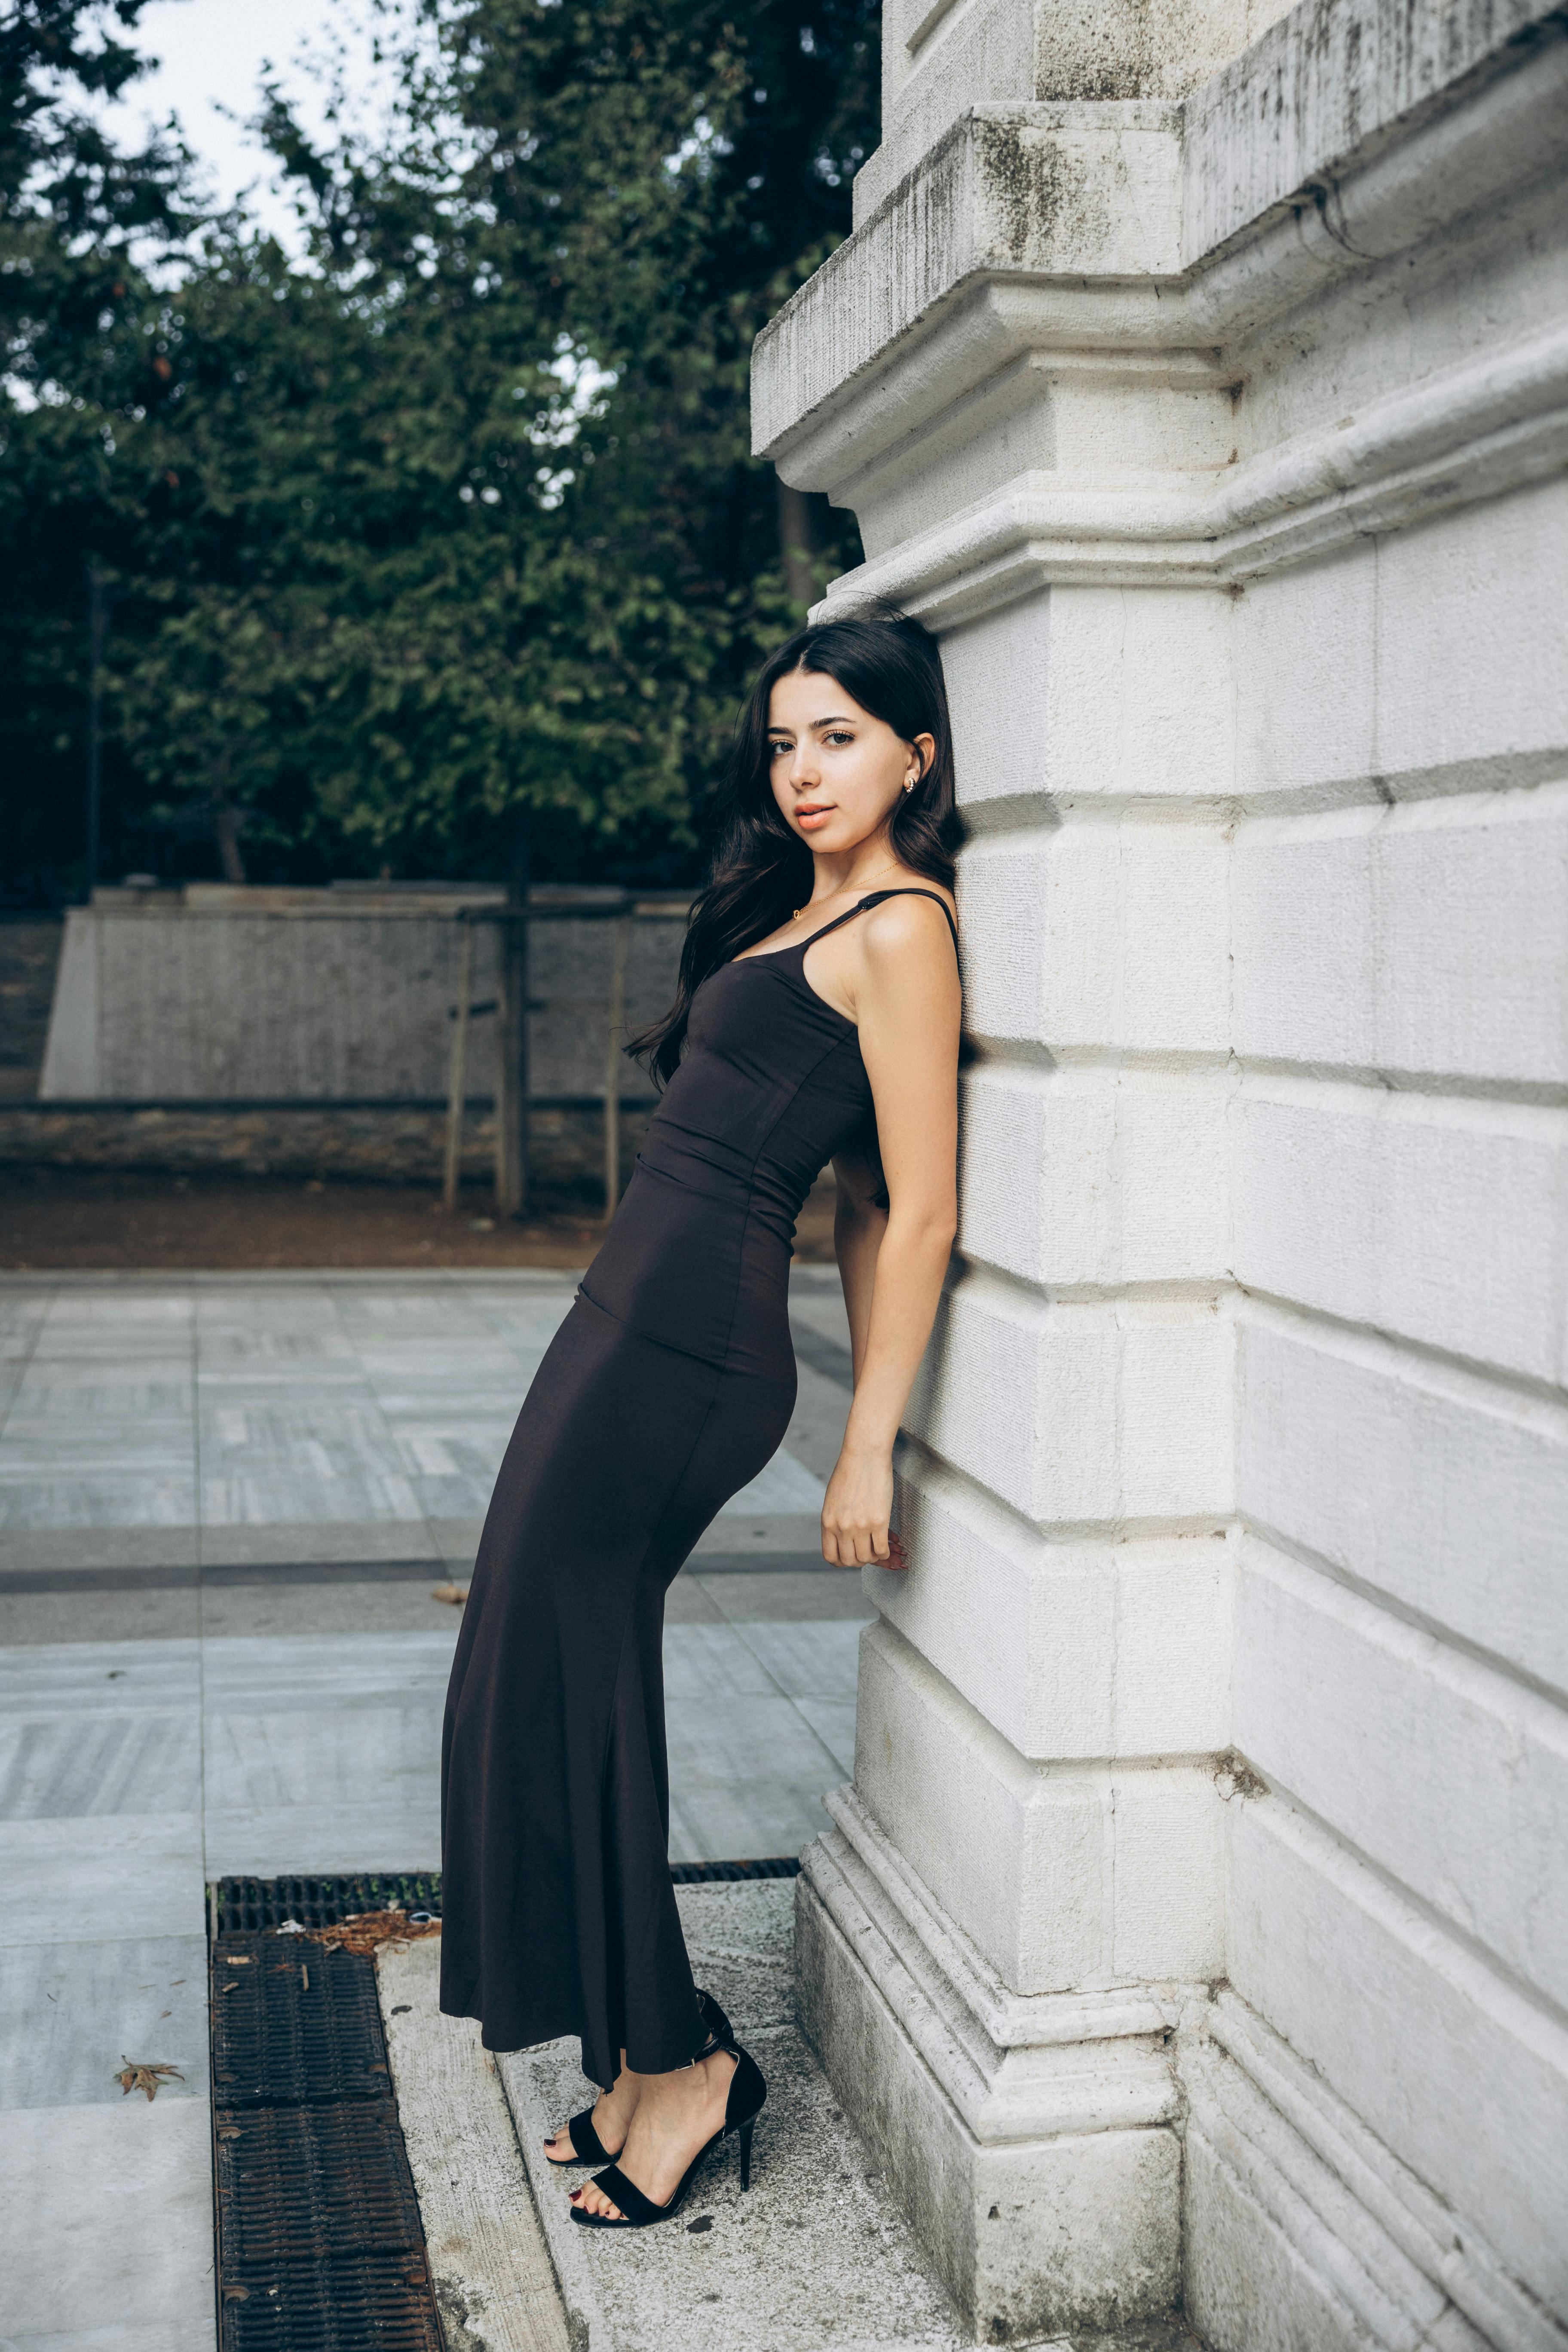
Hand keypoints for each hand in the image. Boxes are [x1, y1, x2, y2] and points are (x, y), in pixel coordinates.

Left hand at [821, 1446, 896, 1566]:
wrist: (864, 1455)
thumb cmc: (849, 1472)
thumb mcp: (833, 1500)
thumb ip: (835, 1520)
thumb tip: (842, 1537)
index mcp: (828, 1522)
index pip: (831, 1557)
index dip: (842, 1561)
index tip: (850, 1556)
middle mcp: (842, 1527)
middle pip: (850, 1561)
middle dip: (859, 1561)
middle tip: (867, 1554)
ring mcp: (860, 1526)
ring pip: (866, 1558)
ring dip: (873, 1557)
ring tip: (877, 1548)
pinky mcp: (879, 1521)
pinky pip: (882, 1548)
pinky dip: (885, 1552)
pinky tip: (887, 1545)